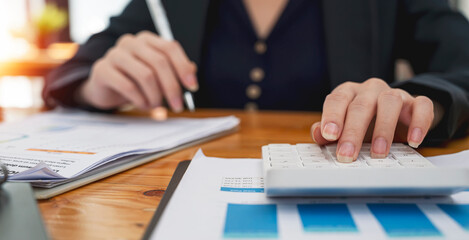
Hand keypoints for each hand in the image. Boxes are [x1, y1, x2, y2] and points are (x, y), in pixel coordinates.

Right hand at [78, 31, 197, 110]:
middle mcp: (130, 42)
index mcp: (147, 40)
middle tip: (178, 106)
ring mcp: (114, 54)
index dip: (183, 68)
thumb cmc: (135, 81)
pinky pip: (128, 86)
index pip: (170, 48)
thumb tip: (192, 70)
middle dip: (172, 87)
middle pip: (160, 62)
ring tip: (156, 105)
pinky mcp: (102, 69)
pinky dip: (140, 100)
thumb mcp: (157, 75)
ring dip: (156, 95)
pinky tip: (143, 106)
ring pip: (146, 75)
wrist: (105, 89)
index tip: (193, 87)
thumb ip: (174, 70)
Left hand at [311, 78, 435, 161]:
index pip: (337, 100)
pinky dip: (419, 123)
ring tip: (378, 153)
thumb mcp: (344, 128)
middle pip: (360, 105)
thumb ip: (328, 132)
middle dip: (353, 132)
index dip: (332, 116)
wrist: (396, 116)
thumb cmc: (363, 123)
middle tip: (347, 155)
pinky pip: (422, 105)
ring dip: (383, 128)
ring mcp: (395, 94)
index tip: (329, 135)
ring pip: (389, 102)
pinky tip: (413, 141)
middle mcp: (370, 90)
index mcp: (348, 93)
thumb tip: (318, 135)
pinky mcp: (416, 102)